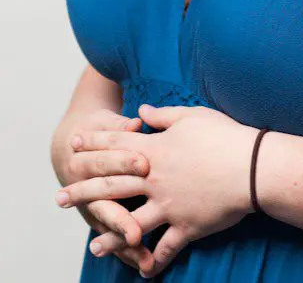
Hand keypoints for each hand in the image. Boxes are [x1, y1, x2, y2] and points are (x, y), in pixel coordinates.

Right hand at [52, 108, 156, 275]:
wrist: (73, 143)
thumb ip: (121, 126)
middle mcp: (85, 186)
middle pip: (104, 201)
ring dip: (125, 241)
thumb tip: (135, 124)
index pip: (106, 161)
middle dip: (121, 216)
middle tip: (138, 231)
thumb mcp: (105, 123)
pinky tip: (145, 263)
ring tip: (143, 257)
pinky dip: (127, 252)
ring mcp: (92, 206)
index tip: (144, 164)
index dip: (123, 161)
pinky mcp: (99, 219)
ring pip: (108, 225)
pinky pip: (113, 239)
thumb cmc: (99, 130)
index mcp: (86, 158)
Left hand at [55, 103, 260, 277]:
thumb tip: (142, 109)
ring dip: (110, 235)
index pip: (118, 145)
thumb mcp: (193, 116)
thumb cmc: (225, 135)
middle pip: (112, 185)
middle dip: (83, 192)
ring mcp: (169, 205)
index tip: (75, 145)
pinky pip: (166, 248)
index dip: (95, 143)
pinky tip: (143, 270)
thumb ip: (164, 115)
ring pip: (131, 223)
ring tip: (92, 245)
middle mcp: (156, 179)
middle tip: (61, 198)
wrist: (251, 167)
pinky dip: (154, 260)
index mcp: (156, 150)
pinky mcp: (186, 225)